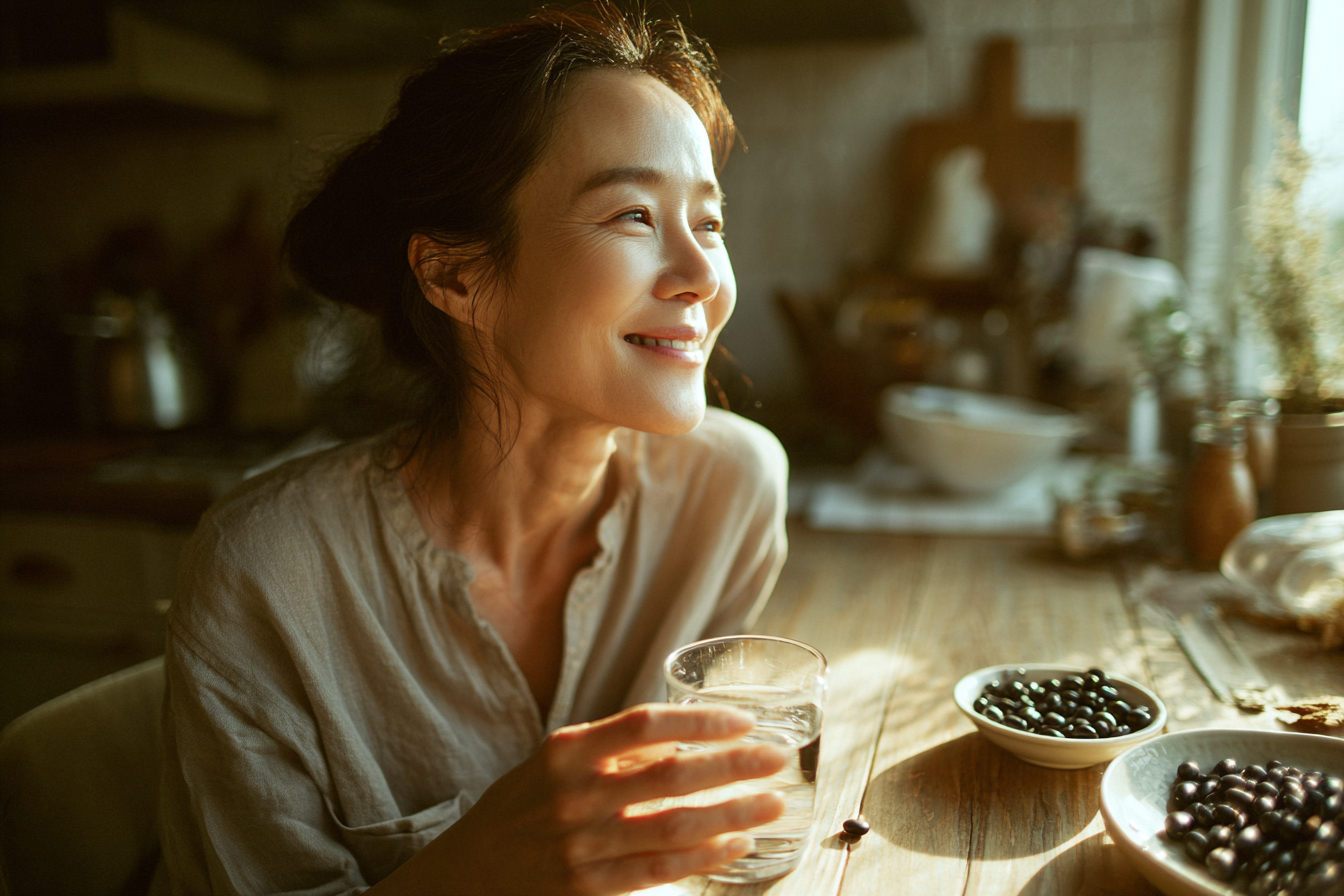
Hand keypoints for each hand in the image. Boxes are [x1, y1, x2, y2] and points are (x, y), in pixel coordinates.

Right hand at [377, 703, 787, 894]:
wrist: (463, 878)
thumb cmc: (518, 813)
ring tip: (771, 803)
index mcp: (565, 751)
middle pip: (671, 773)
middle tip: (776, 759)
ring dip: (732, 812)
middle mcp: (574, 794)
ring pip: (675, 824)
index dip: (700, 722)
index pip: (645, 724)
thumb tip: (683, 740)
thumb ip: (609, 753)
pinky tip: (735, 845)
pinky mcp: (587, 888)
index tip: (742, 721)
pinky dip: (704, 855)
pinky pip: (660, 867)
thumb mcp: (550, 766)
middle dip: (733, 765)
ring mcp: (582, 844)